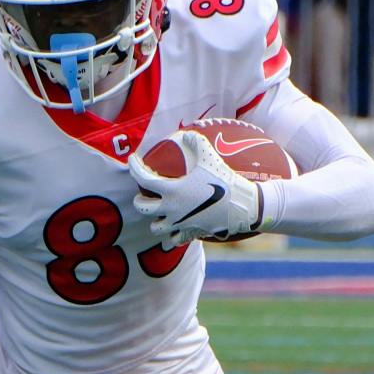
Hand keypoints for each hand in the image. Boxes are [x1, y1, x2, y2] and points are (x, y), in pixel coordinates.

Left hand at [128, 131, 267, 244]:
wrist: (241, 205)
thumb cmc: (224, 180)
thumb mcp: (210, 157)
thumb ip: (196, 143)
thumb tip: (186, 133)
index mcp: (171, 190)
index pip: (143, 179)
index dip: (134, 167)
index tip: (132, 161)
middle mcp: (170, 209)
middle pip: (142, 208)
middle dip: (140, 200)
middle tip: (144, 194)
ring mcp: (179, 224)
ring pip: (155, 227)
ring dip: (155, 220)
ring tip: (160, 212)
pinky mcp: (189, 234)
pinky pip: (173, 239)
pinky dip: (172, 234)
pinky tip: (176, 228)